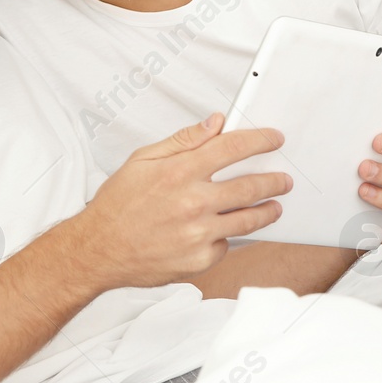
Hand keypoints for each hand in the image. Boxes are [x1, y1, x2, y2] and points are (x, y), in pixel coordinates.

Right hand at [70, 114, 290, 290]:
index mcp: (179, 172)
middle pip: (251, 186)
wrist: (98, 250)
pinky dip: (230, 237)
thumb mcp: (143, 160)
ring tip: (274, 206)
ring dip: (268, 211)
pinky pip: (227, 245)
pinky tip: (228, 231)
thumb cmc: (118, 205)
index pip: (233, 148)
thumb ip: (183, 141)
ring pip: (249, 220)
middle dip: (274, 180)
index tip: (274, 139)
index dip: (260, 140)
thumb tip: (215, 123)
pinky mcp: (199, 260)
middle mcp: (193, 202)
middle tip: (283, 179)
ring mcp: (198, 234)